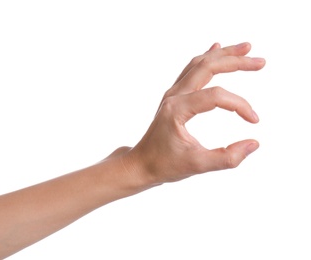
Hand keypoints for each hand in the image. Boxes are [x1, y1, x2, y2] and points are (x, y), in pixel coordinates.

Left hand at [123, 42, 265, 185]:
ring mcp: (172, 94)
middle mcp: (173, 96)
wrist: (141, 163)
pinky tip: (216, 48)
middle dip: (235, 61)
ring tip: (246, 48)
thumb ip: (226, 158)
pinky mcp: (174, 96)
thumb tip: (254, 144)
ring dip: (223, 55)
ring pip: (198, 64)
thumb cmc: (164, 165)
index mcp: (177, 110)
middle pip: (207, 67)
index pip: (215, 96)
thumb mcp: (196, 165)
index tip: (254, 120)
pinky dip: (206, 58)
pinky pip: (190, 70)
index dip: (239, 105)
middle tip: (260, 62)